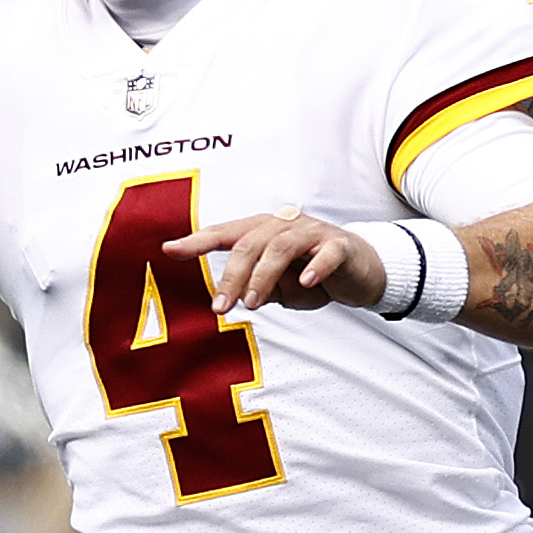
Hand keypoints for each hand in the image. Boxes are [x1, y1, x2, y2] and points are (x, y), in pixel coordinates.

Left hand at [175, 206, 385, 315]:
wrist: (362, 273)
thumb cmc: (313, 277)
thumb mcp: (281, 289)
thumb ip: (259, 288)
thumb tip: (234, 296)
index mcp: (263, 232)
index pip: (225, 234)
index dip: (197, 240)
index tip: (170, 249)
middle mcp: (284, 225)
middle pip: (250, 244)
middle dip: (232, 276)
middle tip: (221, 307)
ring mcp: (313, 233)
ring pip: (280, 247)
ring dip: (263, 276)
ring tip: (254, 303)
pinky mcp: (340, 245)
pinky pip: (326, 254)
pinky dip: (315, 267)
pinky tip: (306, 283)